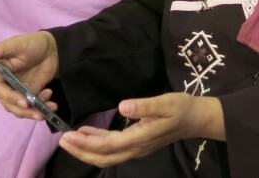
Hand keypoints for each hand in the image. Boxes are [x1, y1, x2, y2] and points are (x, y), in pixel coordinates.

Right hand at [0, 31, 58, 120]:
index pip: (0, 90)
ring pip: (19, 109)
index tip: (24, 102)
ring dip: (32, 113)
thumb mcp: (16, 44)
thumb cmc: (31, 43)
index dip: (11, 98)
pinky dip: (41, 109)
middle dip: (23, 110)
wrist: (52, 49)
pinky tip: (52, 104)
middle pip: (9, 104)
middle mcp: (4, 85)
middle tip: (39, 113)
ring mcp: (17, 92)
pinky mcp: (29, 96)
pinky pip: (31, 108)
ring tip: (47, 110)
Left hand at [58, 94, 224, 167]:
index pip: (110, 146)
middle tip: (62, 140)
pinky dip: (97, 144)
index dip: (88, 143)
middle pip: (104, 157)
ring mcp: (137, 148)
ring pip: (107, 156)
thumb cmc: (182, 108)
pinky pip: (113, 150)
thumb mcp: (166, 101)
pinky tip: (87, 134)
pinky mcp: (137, 144)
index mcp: (142, 138)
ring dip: (86, 150)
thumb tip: (123, 107)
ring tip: (69, 139)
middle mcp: (137, 148)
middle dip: (81, 151)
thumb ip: (145, 105)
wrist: (196, 119)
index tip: (70, 135)